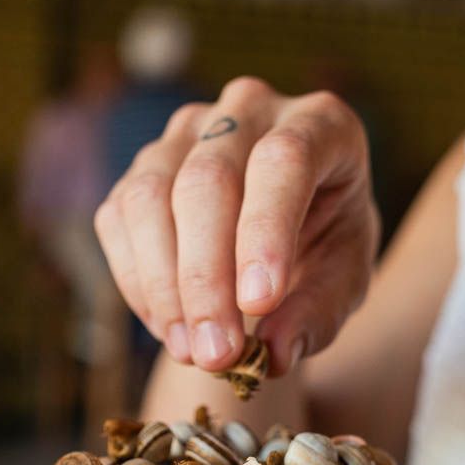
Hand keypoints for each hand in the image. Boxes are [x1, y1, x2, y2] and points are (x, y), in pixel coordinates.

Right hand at [94, 77, 379, 373]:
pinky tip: (171, 329)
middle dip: (206, 278)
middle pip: (208, 181)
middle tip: (217, 354)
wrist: (284, 234)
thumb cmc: (326, 245)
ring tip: (191, 351)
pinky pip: (120, 221)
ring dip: (164, 286)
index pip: (284, 160)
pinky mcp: (142, 168)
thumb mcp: (345, 280)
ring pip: (151, 198)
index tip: (259, 304)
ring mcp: (186, 133)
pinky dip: (139, 285)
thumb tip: (273, 354)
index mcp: (320, 123)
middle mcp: (248, 110)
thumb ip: (318, 313)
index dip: (265, 231)